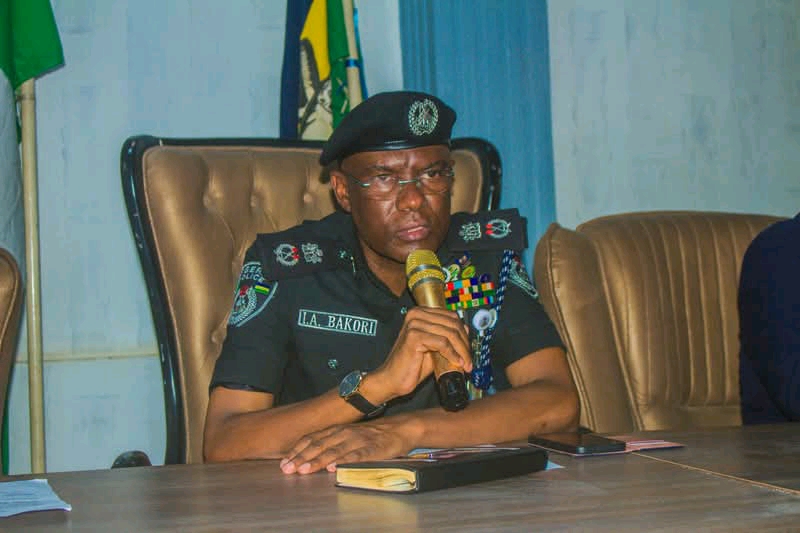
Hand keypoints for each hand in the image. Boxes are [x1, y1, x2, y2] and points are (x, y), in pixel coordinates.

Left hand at [280, 421, 410, 474]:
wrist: (399, 429)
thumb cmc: (371, 435)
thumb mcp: (348, 435)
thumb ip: (331, 442)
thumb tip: (309, 454)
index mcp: (336, 430)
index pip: (311, 439)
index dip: (297, 450)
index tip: (283, 461)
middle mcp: (344, 433)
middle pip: (319, 445)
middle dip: (301, 458)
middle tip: (288, 469)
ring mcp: (357, 441)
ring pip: (334, 451)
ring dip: (317, 461)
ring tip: (304, 470)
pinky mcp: (371, 449)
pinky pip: (356, 456)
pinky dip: (344, 462)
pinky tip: (334, 468)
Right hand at [368, 307, 471, 399]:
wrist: (392, 380)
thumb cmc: (412, 365)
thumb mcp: (435, 348)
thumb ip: (447, 337)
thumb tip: (467, 329)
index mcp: (421, 313)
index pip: (452, 317)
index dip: (464, 334)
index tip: (469, 351)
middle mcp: (416, 314)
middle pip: (453, 324)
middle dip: (465, 344)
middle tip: (470, 361)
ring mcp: (414, 324)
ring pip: (450, 334)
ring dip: (462, 351)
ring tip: (466, 364)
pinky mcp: (414, 336)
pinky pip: (442, 343)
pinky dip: (453, 354)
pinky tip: (457, 363)